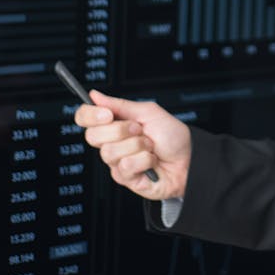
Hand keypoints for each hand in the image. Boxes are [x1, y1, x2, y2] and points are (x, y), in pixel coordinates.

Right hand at [74, 90, 191, 200]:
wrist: (189, 158)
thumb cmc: (172, 136)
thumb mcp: (148, 112)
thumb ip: (119, 105)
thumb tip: (94, 95)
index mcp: (114, 124)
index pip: (85, 118)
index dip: (90, 115)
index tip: (107, 114)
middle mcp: (112, 143)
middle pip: (92, 136)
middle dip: (121, 130)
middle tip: (139, 130)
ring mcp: (116, 162)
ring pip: (110, 152)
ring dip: (137, 146)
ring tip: (149, 147)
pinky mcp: (125, 178)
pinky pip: (126, 166)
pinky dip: (145, 160)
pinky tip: (151, 161)